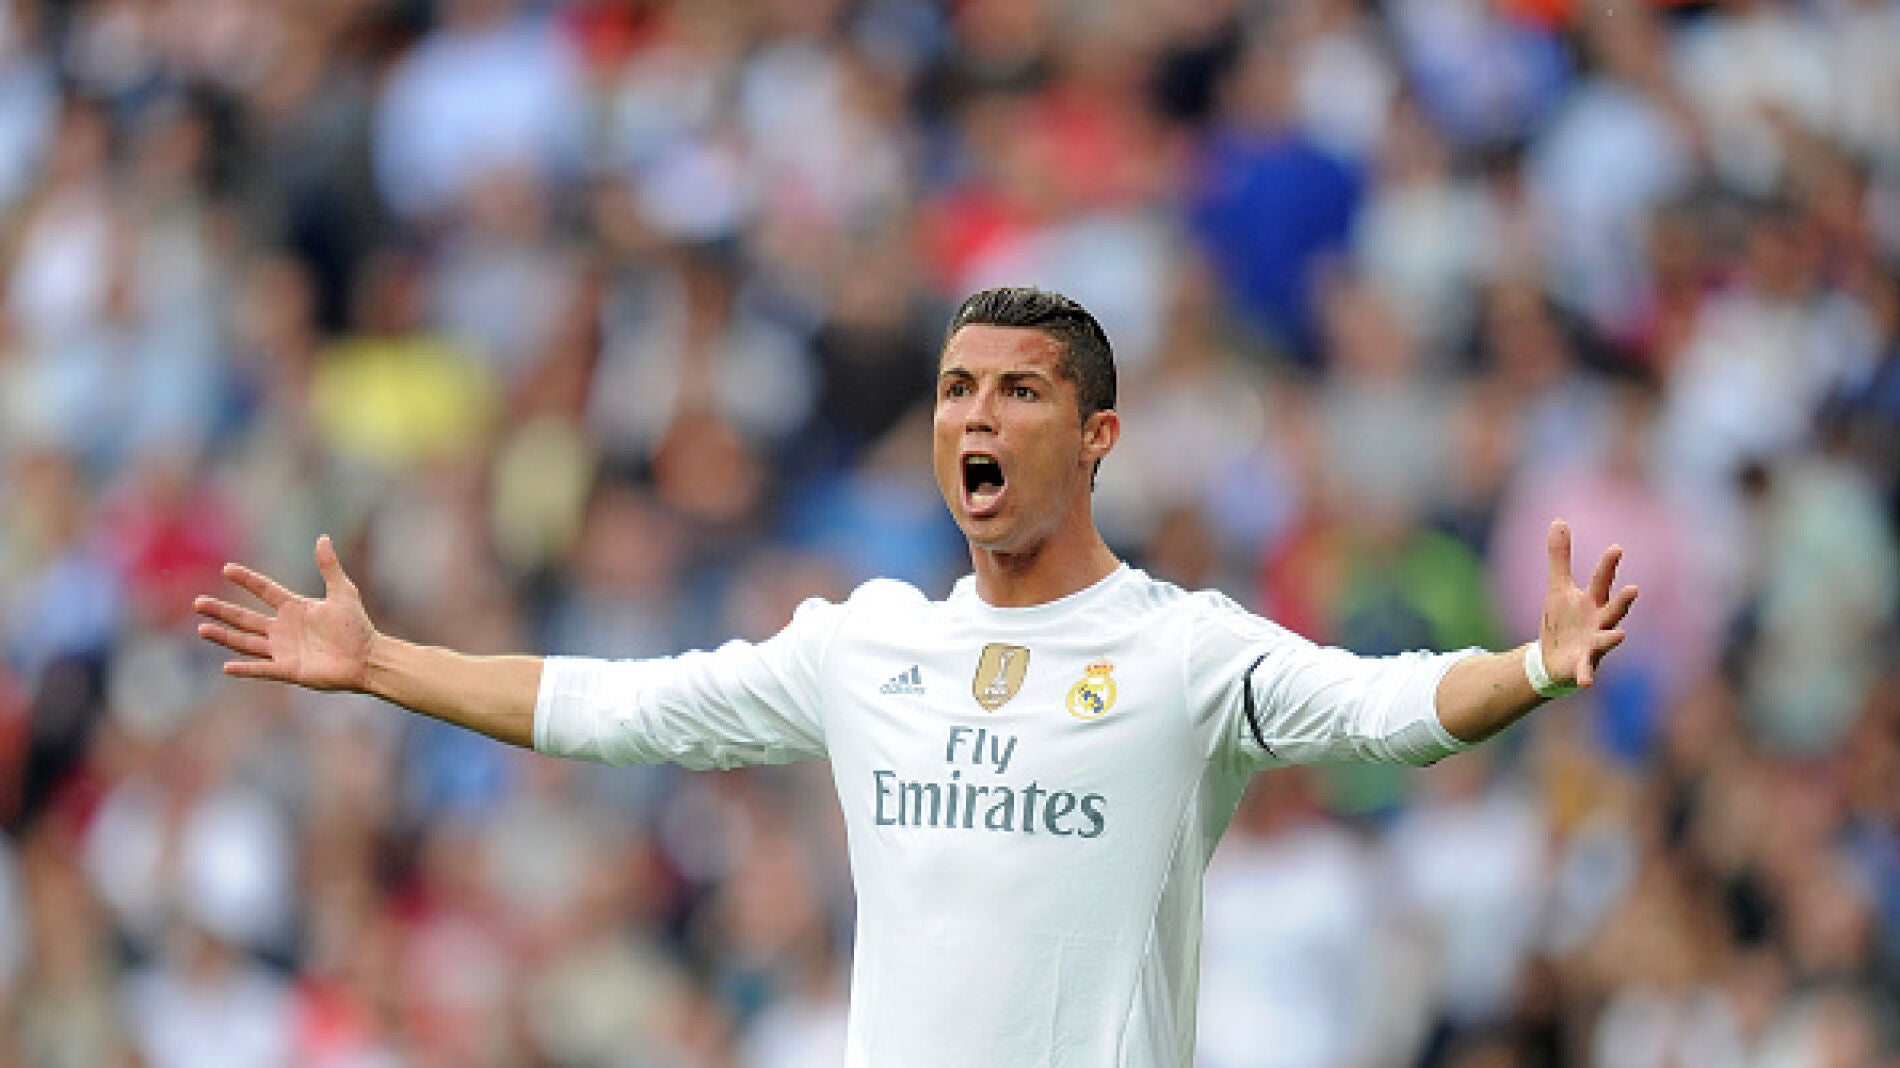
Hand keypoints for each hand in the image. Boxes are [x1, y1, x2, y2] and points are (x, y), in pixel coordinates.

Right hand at [195, 536, 375, 691]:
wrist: (368, 658)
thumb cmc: (357, 626)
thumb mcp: (343, 592)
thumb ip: (330, 567)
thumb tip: (323, 538)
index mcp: (295, 608)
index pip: (265, 590)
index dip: (247, 580)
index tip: (227, 569)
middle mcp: (284, 629)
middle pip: (246, 618)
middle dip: (222, 610)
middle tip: (198, 602)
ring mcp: (284, 650)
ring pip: (247, 641)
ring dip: (224, 636)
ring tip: (202, 627)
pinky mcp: (289, 670)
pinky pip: (263, 669)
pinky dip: (246, 669)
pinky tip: (226, 666)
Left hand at [1541, 519, 1638, 688]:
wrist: (1552, 659)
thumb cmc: (1563, 620)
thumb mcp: (1557, 587)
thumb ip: (1560, 557)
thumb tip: (1558, 519)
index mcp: (1592, 602)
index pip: (1602, 580)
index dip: (1609, 565)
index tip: (1616, 548)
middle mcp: (1599, 622)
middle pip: (1613, 609)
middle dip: (1623, 600)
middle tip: (1634, 589)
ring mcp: (1593, 645)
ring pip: (1606, 640)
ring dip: (1612, 638)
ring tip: (1621, 635)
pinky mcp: (1583, 665)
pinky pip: (1586, 671)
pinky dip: (1586, 675)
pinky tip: (1586, 682)